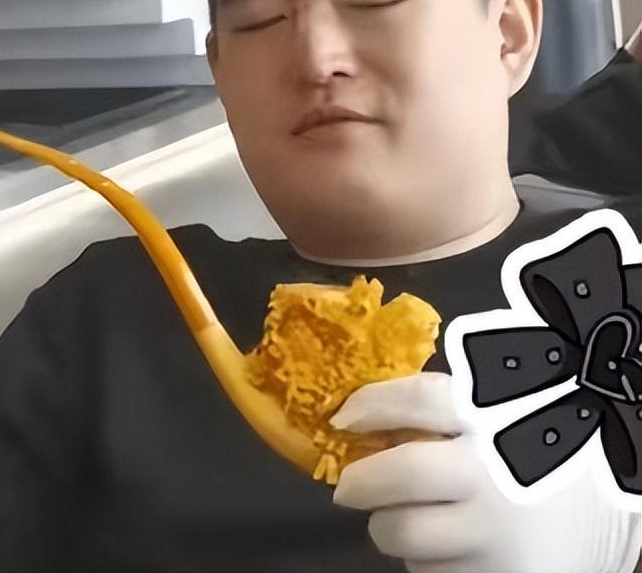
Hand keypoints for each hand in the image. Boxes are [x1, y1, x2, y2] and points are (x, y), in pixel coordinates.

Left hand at [331, 372, 640, 572]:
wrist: (626, 505)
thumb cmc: (552, 446)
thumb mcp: (507, 408)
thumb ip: (447, 406)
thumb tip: (365, 412)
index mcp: (492, 419)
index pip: (414, 399)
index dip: (369, 406)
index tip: (343, 419)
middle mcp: (490, 474)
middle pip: (398, 476)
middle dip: (361, 484)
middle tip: (350, 488)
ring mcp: (496, 534)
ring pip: (405, 537)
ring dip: (393, 529)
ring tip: (405, 521)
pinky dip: (429, 564)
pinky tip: (448, 550)